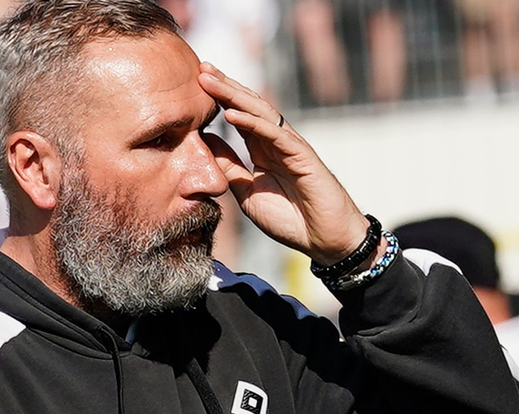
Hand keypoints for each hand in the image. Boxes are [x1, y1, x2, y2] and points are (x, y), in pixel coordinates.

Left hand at [197, 62, 369, 264]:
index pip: (239, 116)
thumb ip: (229, 168)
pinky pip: (275, 134)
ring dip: (234, 95)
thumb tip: (203, 143)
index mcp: (263, 149)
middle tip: (201, 68)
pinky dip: (253, 123)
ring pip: (260, 113)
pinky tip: (231, 113)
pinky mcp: (302, 156)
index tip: (195, 83)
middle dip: (224, 86)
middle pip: (248, 106)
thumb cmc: (290, 219)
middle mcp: (277, 142)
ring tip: (210, 80)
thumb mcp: (247, 193)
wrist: (323, 240)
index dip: (219, 99)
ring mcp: (291, 146)